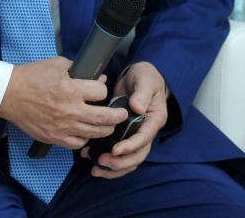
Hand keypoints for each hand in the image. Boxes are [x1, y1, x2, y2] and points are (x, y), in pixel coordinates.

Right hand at [0, 56, 128, 148]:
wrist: (8, 93)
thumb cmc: (30, 77)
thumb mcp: (55, 64)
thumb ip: (78, 69)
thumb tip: (98, 79)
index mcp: (71, 89)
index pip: (101, 93)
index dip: (103, 90)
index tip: (100, 90)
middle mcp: (70, 110)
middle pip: (106, 118)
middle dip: (118, 116)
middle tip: (122, 114)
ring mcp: (63, 126)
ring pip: (96, 133)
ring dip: (106, 129)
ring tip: (108, 124)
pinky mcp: (54, 137)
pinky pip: (78, 143)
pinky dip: (85, 138)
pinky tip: (85, 132)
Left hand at [82, 61, 167, 178]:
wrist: (140, 76)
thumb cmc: (145, 77)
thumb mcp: (145, 81)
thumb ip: (142, 94)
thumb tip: (137, 107)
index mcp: (154, 120)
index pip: (144, 138)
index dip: (130, 146)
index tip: (116, 150)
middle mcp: (146, 131)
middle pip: (138, 155)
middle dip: (121, 162)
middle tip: (101, 162)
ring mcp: (135, 133)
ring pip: (128, 158)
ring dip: (113, 167)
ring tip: (95, 168)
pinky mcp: (124, 133)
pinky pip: (118, 151)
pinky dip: (107, 158)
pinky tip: (90, 157)